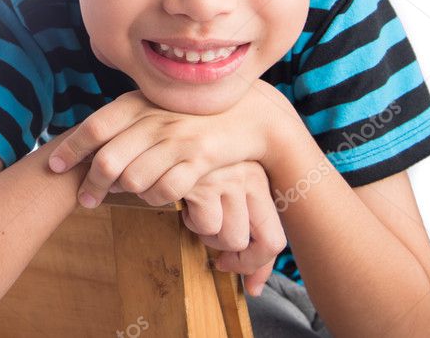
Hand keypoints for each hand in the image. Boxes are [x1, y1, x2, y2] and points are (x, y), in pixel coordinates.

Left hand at [47, 78, 286, 210]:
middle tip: (85, 200)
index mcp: (140, 103)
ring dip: (124, 193)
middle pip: (109, 160)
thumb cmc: (191, 113)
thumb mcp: (157, 105)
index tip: (54, 166)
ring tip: (123, 195)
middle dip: (91, 185)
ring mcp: (179, 140)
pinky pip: (166, 190)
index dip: (71, 148)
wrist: (248, 113)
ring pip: (134, 179)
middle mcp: (156, 120)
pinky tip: (153, 196)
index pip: (96, 125)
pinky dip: (154, 199)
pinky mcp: (200, 161)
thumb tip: (86, 143)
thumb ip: (126, 119)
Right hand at [178, 160, 285, 296]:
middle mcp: (251, 175)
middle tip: (221, 262)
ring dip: (209, 236)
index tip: (251, 285)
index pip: (276, 235)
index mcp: (259, 176)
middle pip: (265, 242)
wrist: (154, 143)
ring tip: (195, 214)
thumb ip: (242, 228)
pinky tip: (183, 203)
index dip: (262, 267)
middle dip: (241, 261)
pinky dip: (190, 222)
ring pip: (232, 239)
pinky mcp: (205, 184)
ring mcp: (229, 179)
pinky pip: (206, 226)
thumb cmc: (189, 171)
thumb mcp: (222, 192)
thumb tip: (255, 287)